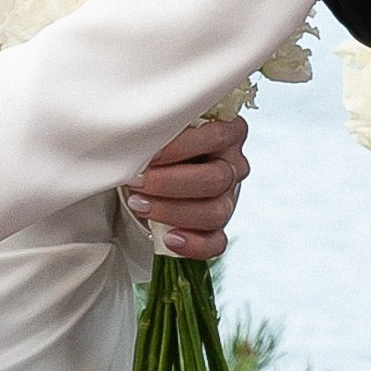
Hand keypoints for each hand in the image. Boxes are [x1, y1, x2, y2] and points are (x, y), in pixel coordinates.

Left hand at [125, 115, 249, 259]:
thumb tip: (142, 134)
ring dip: (172, 211)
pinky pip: (216, 243)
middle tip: (137, 181)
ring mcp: (228, 199)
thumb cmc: (162, 147)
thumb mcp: (166, 129)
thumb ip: (164, 126)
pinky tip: (169, 237)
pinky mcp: (218, 228)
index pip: (218, 137)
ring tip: (140, 204)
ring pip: (216, 213)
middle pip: (217, 179)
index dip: (182, 147)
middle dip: (170, 182)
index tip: (150, 153)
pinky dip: (192, 244)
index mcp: (229, 132)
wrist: (154, 173)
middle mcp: (233, 166)